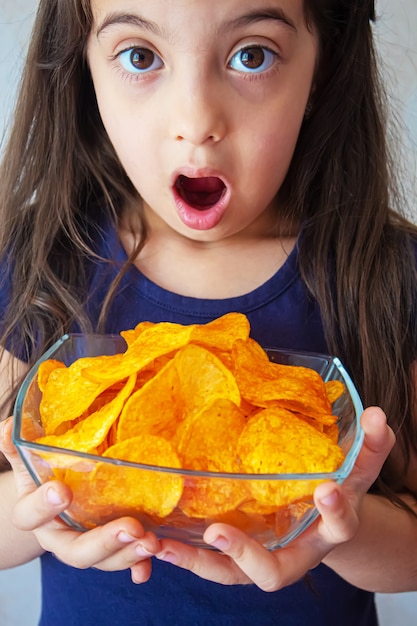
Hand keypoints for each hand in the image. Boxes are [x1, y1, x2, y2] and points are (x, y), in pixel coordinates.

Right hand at [0, 417, 160, 582]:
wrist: (53, 500)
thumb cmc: (43, 475)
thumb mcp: (29, 460)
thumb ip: (19, 445)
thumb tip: (9, 426)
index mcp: (34, 514)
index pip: (31, 516)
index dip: (44, 506)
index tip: (62, 491)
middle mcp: (60, 536)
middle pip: (76, 551)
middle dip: (104, 542)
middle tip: (131, 527)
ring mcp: (86, 546)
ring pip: (104, 561)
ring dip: (129, 553)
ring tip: (151, 541)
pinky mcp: (109, 550)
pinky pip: (124, 563)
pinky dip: (138, 566)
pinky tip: (153, 560)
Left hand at [155, 406, 394, 590]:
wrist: (322, 522)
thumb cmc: (335, 493)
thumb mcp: (356, 470)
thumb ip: (370, 446)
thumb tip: (380, 414)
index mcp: (328, 532)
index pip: (339, 527)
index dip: (335, 513)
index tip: (325, 490)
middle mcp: (293, 554)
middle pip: (272, 572)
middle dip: (245, 555)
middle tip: (218, 531)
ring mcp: (261, 559)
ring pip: (230, 574)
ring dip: (197, 561)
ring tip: (164, 545)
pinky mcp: (236, 556)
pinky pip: (210, 563)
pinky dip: (184, 556)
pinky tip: (156, 541)